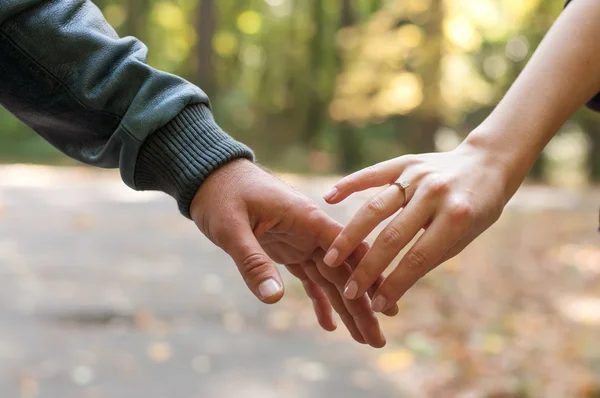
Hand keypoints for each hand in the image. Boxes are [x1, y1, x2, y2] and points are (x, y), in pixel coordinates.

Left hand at [191, 159, 395, 346]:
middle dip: (361, 306)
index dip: (367, 279)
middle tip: (378, 340)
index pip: (347, 251)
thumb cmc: (222, 194)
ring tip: (365, 338)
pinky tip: (329, 325)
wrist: (210, 177)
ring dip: (347, 308)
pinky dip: (320, 302)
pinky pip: (310, 280)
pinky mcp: (289, 250)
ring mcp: (302, 242)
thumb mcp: (232, 227)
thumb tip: (273, 298)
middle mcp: (311, 232)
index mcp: (307, 218)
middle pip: (344, 272)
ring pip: (332, 280)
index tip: (384, 307)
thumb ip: (253, 260)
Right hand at [322, 142, 509, 312]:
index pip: (418, 257)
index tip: (376, 305)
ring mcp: (417, 175)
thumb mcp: (462, 237)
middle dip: (369, 267)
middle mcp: (434, 194)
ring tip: (331, 258)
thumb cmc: (476, 210)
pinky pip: (372, 174)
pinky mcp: (405, 161)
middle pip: (392, 235)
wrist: (488, 163)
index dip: (396, 284)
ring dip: (351, 235)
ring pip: (375, 207)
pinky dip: (349, 184)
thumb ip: (427, 257)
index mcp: (456, 217)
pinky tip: (329, 198)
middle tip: (350, 290)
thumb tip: (390, 290)